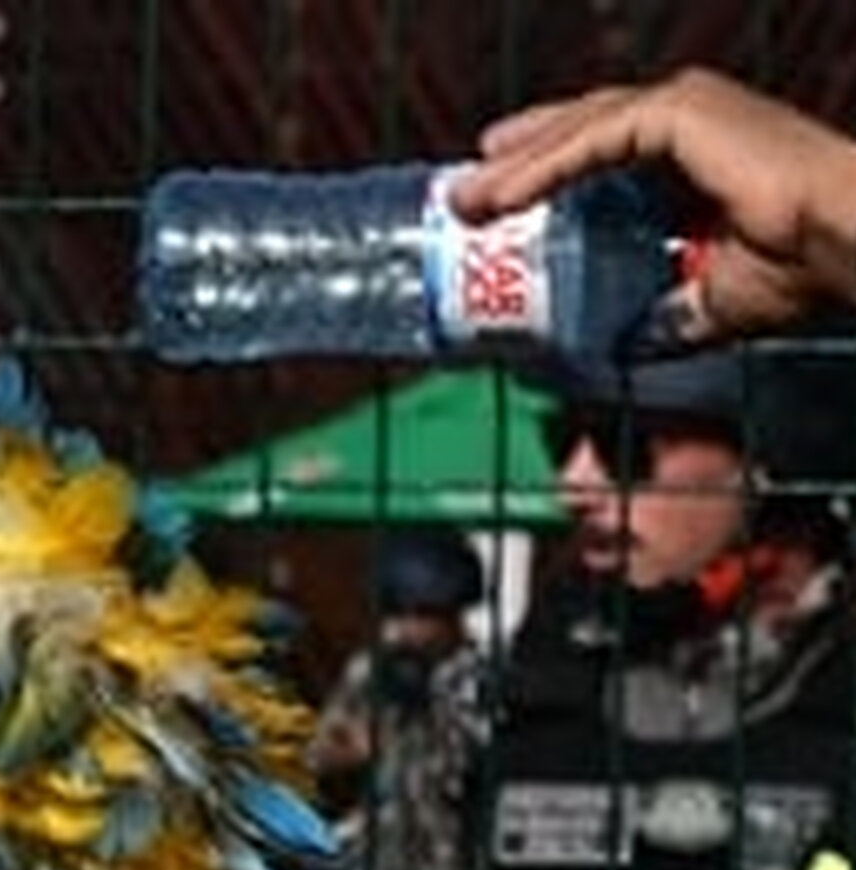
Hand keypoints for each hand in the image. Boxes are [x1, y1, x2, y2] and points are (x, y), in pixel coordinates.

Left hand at [454, 68, 855, 336]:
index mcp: (696, 153)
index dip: (547, 172)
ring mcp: (686, 108)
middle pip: (580, 132)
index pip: (604, 152)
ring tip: (463, 199)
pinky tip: (498, 195)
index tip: (498, 200)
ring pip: (578, 132)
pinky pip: (592, 140)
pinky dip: (541, 166)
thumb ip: (664, 320)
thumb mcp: (710, 303)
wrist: (844, 242)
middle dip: (517, 159)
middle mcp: (689, 119)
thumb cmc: (802, 266)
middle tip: (463, 192)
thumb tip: (626, 348)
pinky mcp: (684, 113)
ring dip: (514, 167)